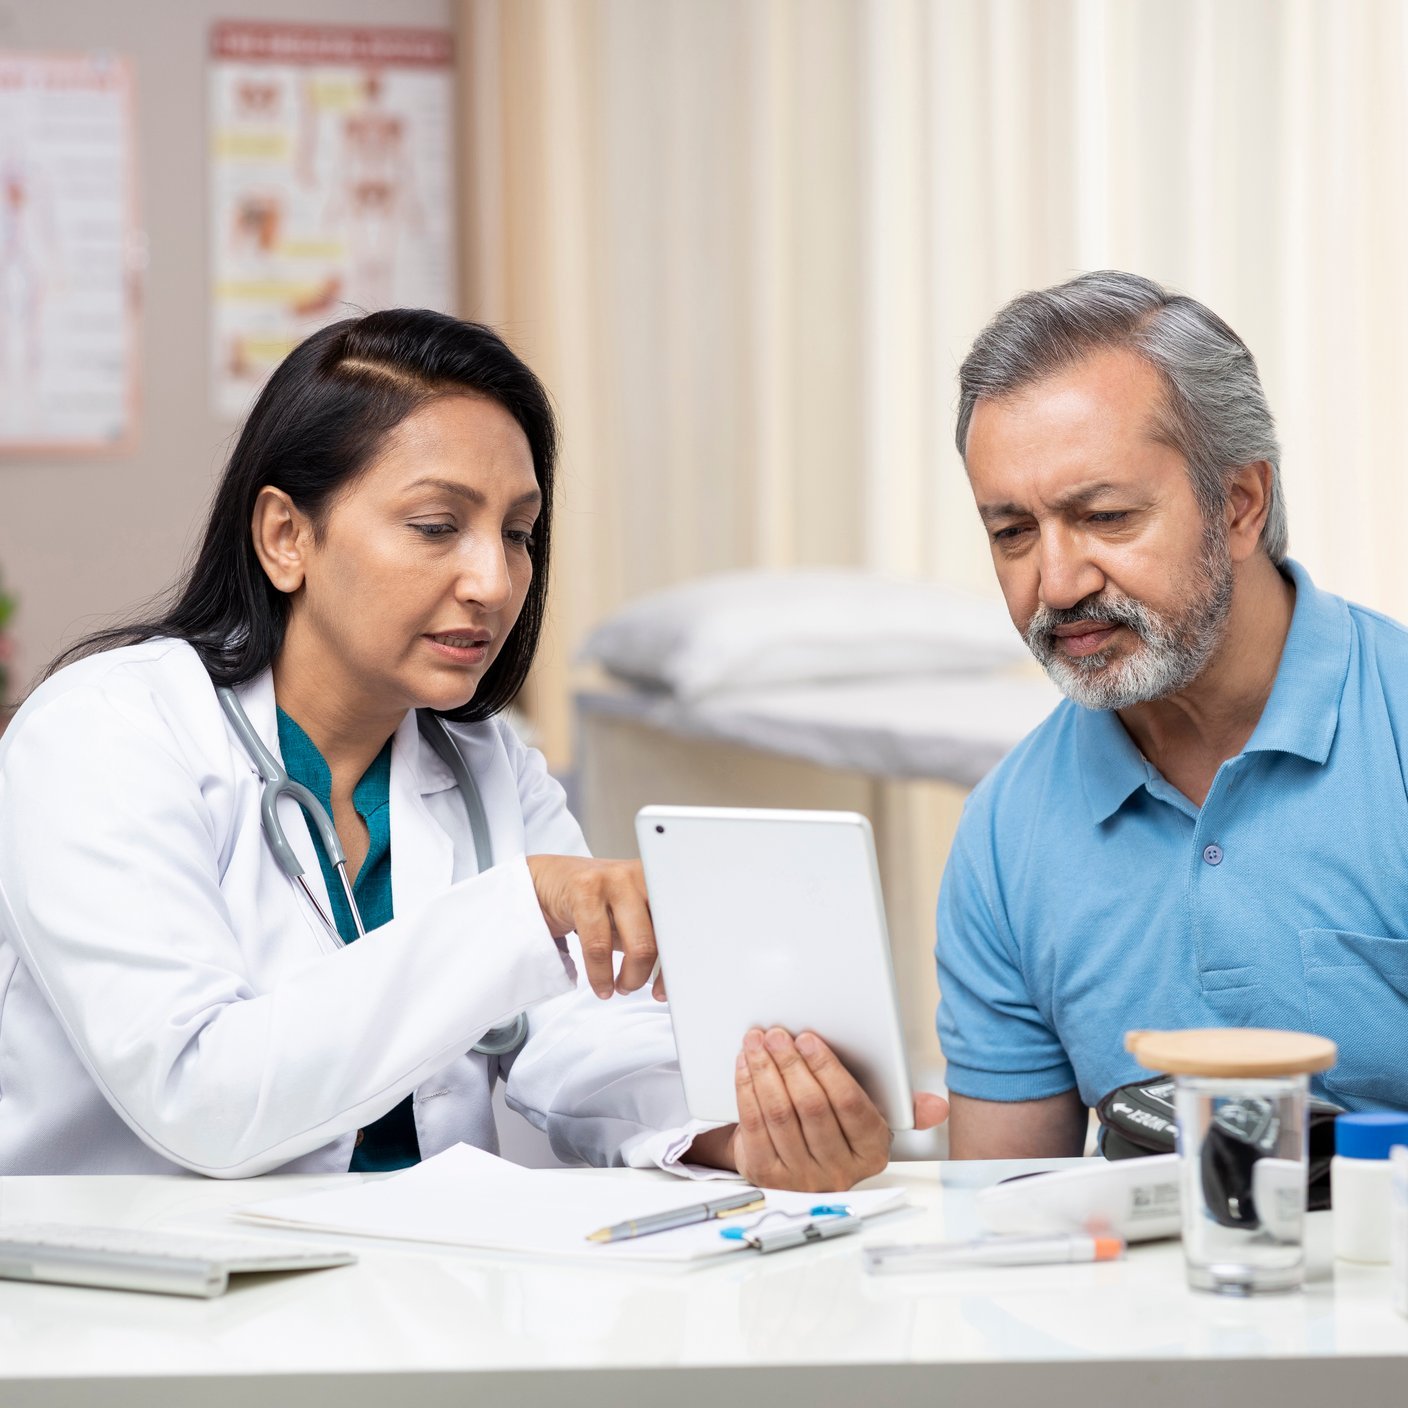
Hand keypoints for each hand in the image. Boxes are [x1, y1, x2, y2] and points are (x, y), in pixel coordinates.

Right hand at [525, 855, 663, 1000]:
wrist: (547, 880)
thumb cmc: (592, 901)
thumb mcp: (627, 915)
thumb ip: (648, 935)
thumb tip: (668, 974)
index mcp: (657, 882)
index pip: (679, 929)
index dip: (676, 965)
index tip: (668, 987)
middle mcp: (641, 877)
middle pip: (663, 938)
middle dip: (651, 973)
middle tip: (636, 986)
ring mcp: (615, 879)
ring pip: (638, 944)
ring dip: (631, 978)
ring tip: (621, 987)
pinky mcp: (586, 889)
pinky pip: (599, 945)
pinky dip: (601, 975)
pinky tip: (602, 986)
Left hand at [687, 1028, 948, 1191]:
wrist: (794, 1167)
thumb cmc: (836, 1131)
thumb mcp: (872, 1120)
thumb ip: (904, 1108)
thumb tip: (937, 1106)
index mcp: (870, 1152)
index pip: (849, 1106)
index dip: (827, 1069)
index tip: (810, 1039)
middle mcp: (836, 1170)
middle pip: (810, 1108)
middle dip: (791, 1063)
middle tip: (779, 1034)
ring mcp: (798, 1176)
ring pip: (779, 1114)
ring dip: (765, 1070)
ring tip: (758, 1041)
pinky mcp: (764, 1174)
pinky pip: (754, 1123)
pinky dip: (747, 1088)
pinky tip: (746, 1065)